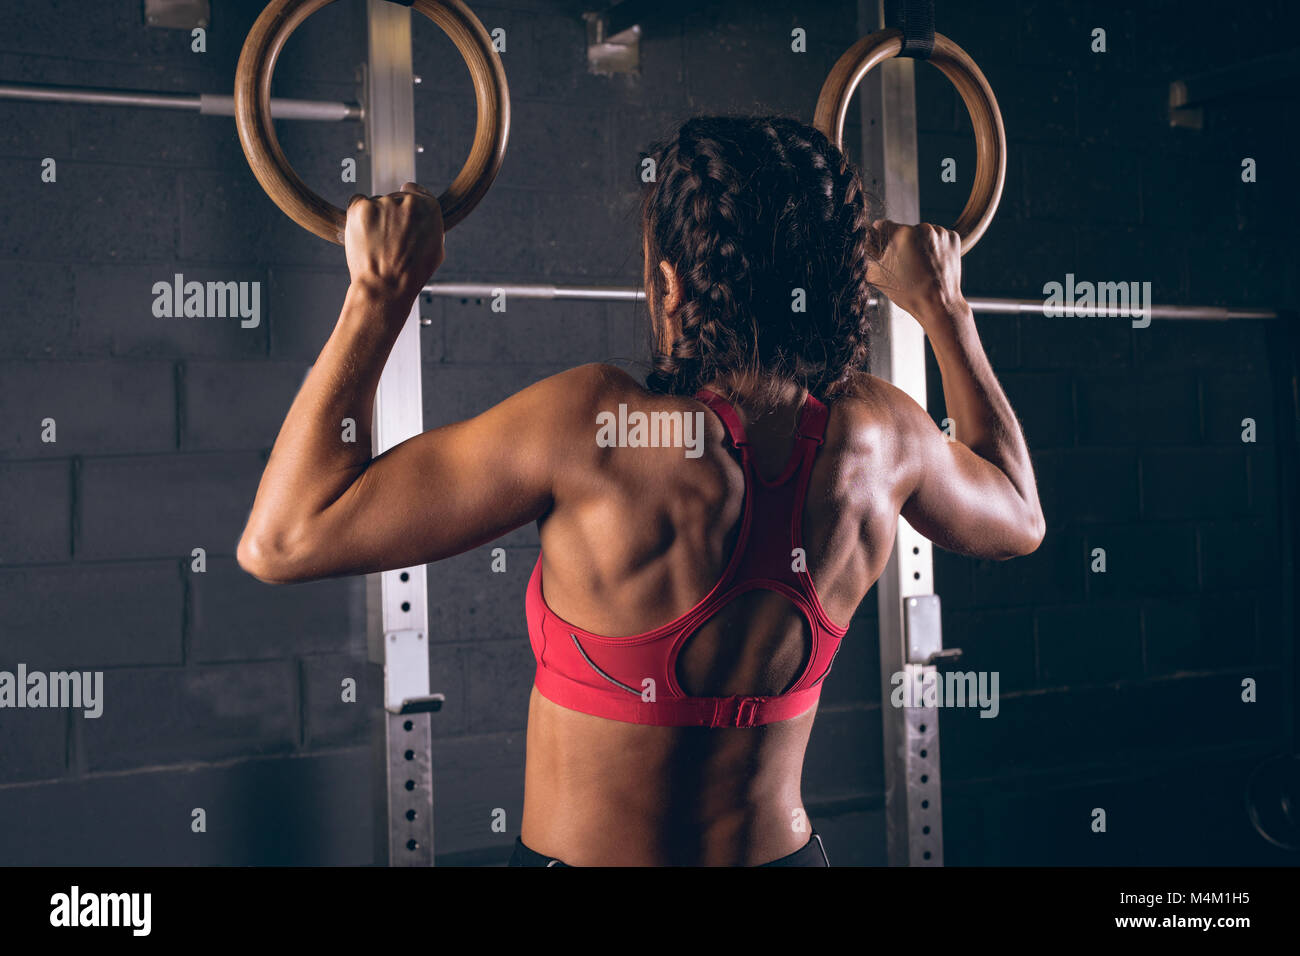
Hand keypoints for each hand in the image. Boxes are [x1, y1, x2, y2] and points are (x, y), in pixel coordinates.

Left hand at [344, 182, 444, 299]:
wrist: (386, 286)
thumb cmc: (411, 274)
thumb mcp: (436, 249)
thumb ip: (430, 225)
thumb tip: (423, 217)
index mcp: (429, 208)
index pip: (415, 191)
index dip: (407, 201)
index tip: (401, 211)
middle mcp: (407, 201)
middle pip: (394, 198)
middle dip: (391, 215)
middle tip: (389, 239)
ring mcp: (383, 203)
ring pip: (375, 204)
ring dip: (374, 218)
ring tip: (377, 244)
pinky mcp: (361, 208)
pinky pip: (357, 204)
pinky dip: (358, 218)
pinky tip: (364, 237)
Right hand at [865, 220, 964, 329]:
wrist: (938, 304)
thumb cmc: (907, 292)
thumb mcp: (875, 275)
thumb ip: (866, 256)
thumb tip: (861, 244)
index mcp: (901, 233)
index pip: (882, 225)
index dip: (880, 238)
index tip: (884, 249)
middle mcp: (922, 228)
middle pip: (904, 230)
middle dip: (902, 243)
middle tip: (905, 264)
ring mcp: (940, 232)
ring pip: (922, 234)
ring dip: (920, 245)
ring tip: (921, 265)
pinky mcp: (953, 238)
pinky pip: (938, 237)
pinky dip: (935, 247)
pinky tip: (932, 263)